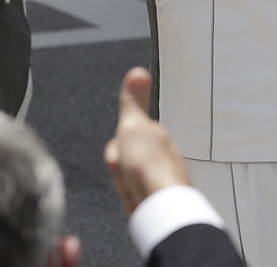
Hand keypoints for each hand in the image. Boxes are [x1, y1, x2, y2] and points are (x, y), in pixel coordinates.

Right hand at [105, 68, 189, 214]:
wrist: (161, 205)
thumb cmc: (150, 167)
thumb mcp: (135, 125)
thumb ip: (133, 101)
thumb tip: (138, 71)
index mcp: (156, 136)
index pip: (121, 140)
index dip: (115, 150)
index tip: (123, 156)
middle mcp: (160, 155)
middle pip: (121, 162)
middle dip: (119, 171)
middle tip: (129, 173)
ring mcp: (159, 178)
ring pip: (125, 182)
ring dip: (125, 188)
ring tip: (137, 190)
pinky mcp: (157, 198)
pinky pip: (133, 200)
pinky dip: (133, 202)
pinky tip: (140, 202)